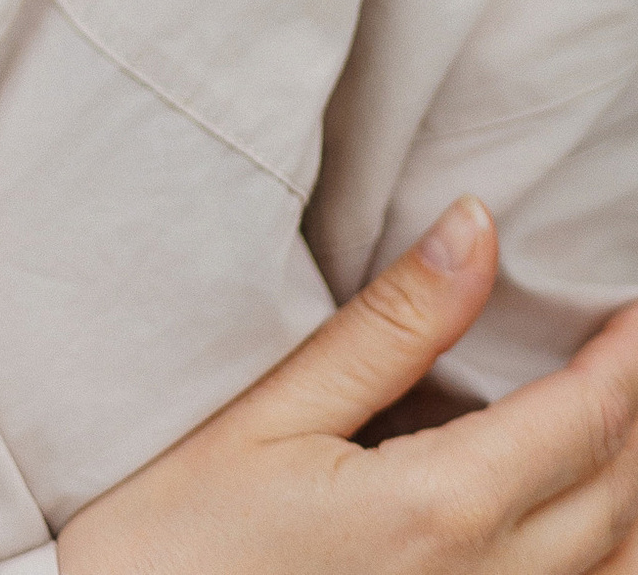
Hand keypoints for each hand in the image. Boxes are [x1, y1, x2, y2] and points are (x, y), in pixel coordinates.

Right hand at [57, 201, 637, 574]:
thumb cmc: (178, 535)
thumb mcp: (269, 412)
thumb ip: (387, 328)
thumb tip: (477, 228)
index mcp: (438, 510)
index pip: (581, 419)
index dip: (626, 354)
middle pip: (613, 491)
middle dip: (635, 410)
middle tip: (632, 342)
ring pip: (617, 567)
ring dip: (634, 491)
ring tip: (624, 424)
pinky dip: (611, 560)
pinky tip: (597, 526)